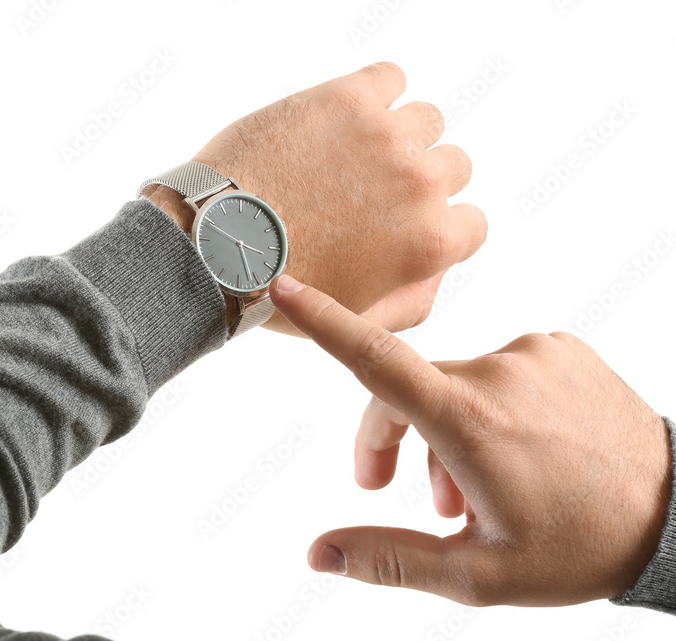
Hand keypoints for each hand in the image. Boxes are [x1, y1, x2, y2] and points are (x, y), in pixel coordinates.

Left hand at [147, 62, 485, 335]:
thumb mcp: (355, 321)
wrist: (214, 240)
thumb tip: (440, 268)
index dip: (435, 224)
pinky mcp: (348, 98)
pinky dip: (374, 92)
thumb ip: (414, 301)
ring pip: (425, 120)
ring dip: (397, 135)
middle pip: (452, 165)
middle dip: (416, 180)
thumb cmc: (277, 289)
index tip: (399, 223)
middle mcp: (421, 184)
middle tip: (368, 190)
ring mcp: (387, 136)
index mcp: (430, 243)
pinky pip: (390, 77)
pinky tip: (343, 116)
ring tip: (350, 153)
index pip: (472, 222)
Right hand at [270, 275, 672, 606]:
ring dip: (446, 428)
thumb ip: (390, 559)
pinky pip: (498, 368)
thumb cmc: (578, 550)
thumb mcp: (478, 574)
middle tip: (393, 491)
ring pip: (454, 382)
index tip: (283, 287)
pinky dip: (489, 404)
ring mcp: (534, 353)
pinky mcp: (560, 347)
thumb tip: (318, 552)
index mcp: (470, 423)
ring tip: (473, 489)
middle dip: (392, 437)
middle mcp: (499, 373)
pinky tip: (519, 447)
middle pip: (407, 389)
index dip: (323, 322)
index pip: (377, 361)